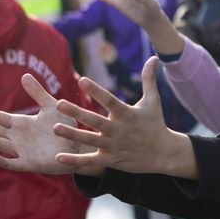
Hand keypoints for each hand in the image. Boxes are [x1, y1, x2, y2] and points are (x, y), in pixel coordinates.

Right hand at [0, 74, 99, 174]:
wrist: (79, 145)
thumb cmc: (65, 127)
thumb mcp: (51, 106)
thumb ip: (38, 93)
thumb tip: (24, 75)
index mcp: (20, 124)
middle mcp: (17, 138)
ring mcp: (22, 151)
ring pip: (0, 145)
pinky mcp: (31, 164)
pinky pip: (15, 164)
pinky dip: (5, 162)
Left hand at [49, 58, 195, 177]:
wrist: (164, 154)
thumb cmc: (156, 123)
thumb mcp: (153, 101)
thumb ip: (148, 79)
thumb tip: (154, 57)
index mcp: (126, 114)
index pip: (109, 100)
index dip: (96, 90)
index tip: (81, 79)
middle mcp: (118, 130)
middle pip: (95, 120)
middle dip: (77, 112)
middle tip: (59, 103)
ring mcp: (114, 146)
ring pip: (89, 140)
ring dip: (72, 135)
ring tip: (55, 128)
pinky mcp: (110, 160)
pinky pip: (90, 161)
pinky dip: (75, 161)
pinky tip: (58, 158)